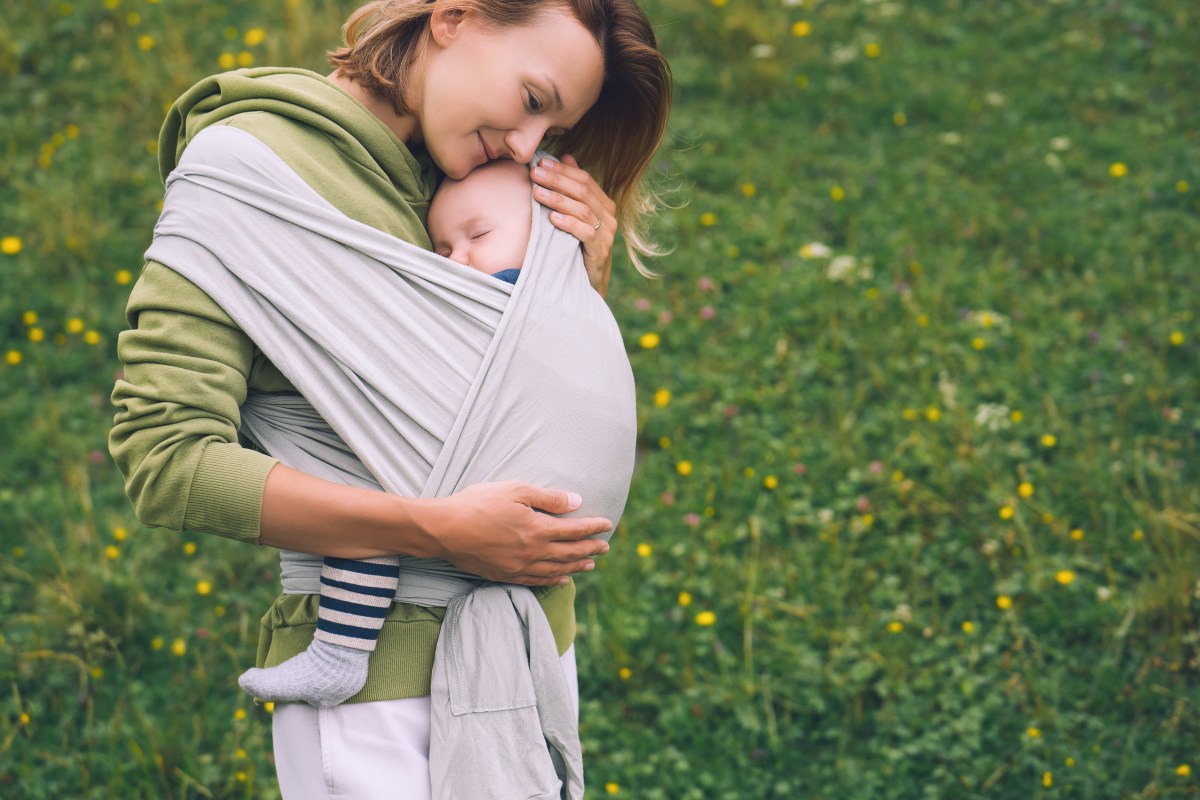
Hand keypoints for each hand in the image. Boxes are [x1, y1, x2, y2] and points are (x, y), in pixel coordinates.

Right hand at [426, 480, 613, 586]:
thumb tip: (577, 502)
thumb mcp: (515, 490)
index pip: (574, 530)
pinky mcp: (505, 575)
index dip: (593, 527)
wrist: (444, 530)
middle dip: (590, 548)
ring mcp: (520, 567)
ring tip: (591, 564)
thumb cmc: (478, 504)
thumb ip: (548, 498)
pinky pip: (537, 581)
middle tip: (606, 547)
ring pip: (557, 569)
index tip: (608, 525)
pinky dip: (554, 580)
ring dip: (577, 566)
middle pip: (570, 552)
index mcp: (537, 529)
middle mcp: (533, 552)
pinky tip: (562, 578)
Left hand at [530, 154, 615, 297]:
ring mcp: (607, 234)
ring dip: (557, 199)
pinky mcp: (600, 251)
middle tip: (534, 173)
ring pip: (583, 209)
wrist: (587, 284)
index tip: (540, 162)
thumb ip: (573, 189)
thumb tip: (566, 157)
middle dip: (556, 180)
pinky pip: (585, 233)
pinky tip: (552, 218)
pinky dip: (568, 223)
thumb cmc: (577, 247)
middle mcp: (609, 217)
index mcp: (604, 204)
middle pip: (583, 191)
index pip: (585, 179)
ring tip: (536, 192)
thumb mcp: (575, 216)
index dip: (562, 170)